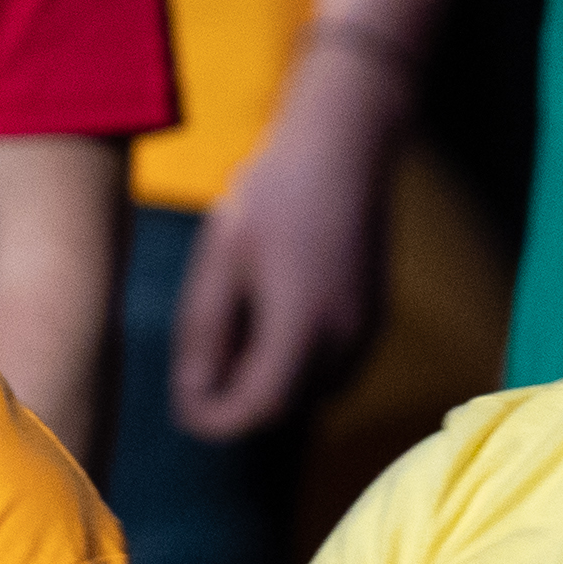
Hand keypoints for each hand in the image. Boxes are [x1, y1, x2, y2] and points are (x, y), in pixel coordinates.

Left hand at [169, 35, 403, 440]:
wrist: (346, 143)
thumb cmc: (275, 191)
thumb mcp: (222, 259)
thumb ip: (205, 332)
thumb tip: (192, 392)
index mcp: (301, 327)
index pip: (258, 408)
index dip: (217, 420)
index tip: (186, 409)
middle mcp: (343, 340)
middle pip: (285, 406)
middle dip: (240, 400)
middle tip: (202, 360)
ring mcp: (366, 329)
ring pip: (313, 390)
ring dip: (271, 382)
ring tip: (236, 331)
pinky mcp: (376, 315)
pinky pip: (334, 366)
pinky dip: (299, 364)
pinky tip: (273, 317)